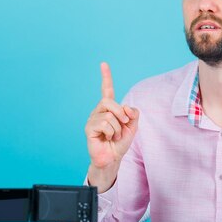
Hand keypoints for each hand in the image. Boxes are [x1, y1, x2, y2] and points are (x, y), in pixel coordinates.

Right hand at [85, 62, 138, 191]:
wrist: (113, 158)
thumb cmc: (120, 142)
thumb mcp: (132, 126)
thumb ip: (133, 113)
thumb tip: (126, 107)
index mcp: (109, 108)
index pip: (106, 89)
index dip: (105, 77)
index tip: (103, 64)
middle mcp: (99, 111)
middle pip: (109, 101)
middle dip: (121, 112)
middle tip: (125, 123)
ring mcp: (92, 119)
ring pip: (108, 114)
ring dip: (117, 127)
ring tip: (115, 136)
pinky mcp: (89, 128)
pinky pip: (104, 123)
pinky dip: (111, 132)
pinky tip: (108, 138)